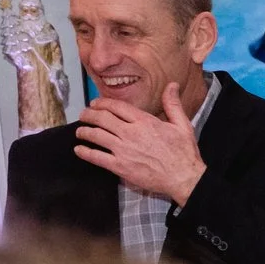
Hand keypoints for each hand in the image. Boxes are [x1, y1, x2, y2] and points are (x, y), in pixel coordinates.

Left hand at [75, 87, 209, 204]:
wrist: (184, 178)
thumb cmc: (184, 153)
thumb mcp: (183, 125)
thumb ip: (173, 104)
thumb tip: (172, 85)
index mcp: (145, 122)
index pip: (116, 106)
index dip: (101, 103)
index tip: (95, 103)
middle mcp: (131, 133)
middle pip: (101, 118)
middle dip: (88, 115)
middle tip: (84, 115)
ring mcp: (124, 150)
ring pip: (96, 135)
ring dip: (84, 131)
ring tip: (80, 131)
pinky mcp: (120, 167)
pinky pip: (96, 157)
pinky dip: (85, 152)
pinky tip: (79, 150)